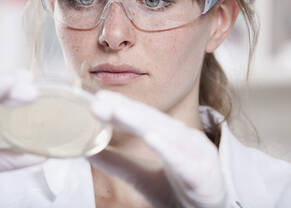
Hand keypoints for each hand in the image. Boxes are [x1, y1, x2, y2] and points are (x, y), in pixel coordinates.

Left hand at [89, 90, 230, 207]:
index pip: (140, 117)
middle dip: (124, 109)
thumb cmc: (179, 190)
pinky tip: (152, 138)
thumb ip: (117, 164)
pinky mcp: (202, 174)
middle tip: (99, 101)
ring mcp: (195, 154)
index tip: (96, 99)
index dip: (119, 107)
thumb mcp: (141, 177)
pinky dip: (168, 148)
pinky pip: (183, 160)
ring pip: (166, 133)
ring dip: (140, 121)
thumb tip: (88, 151)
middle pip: (151, 119)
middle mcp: (183, 139)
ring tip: (117, 112)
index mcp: (169, 136)